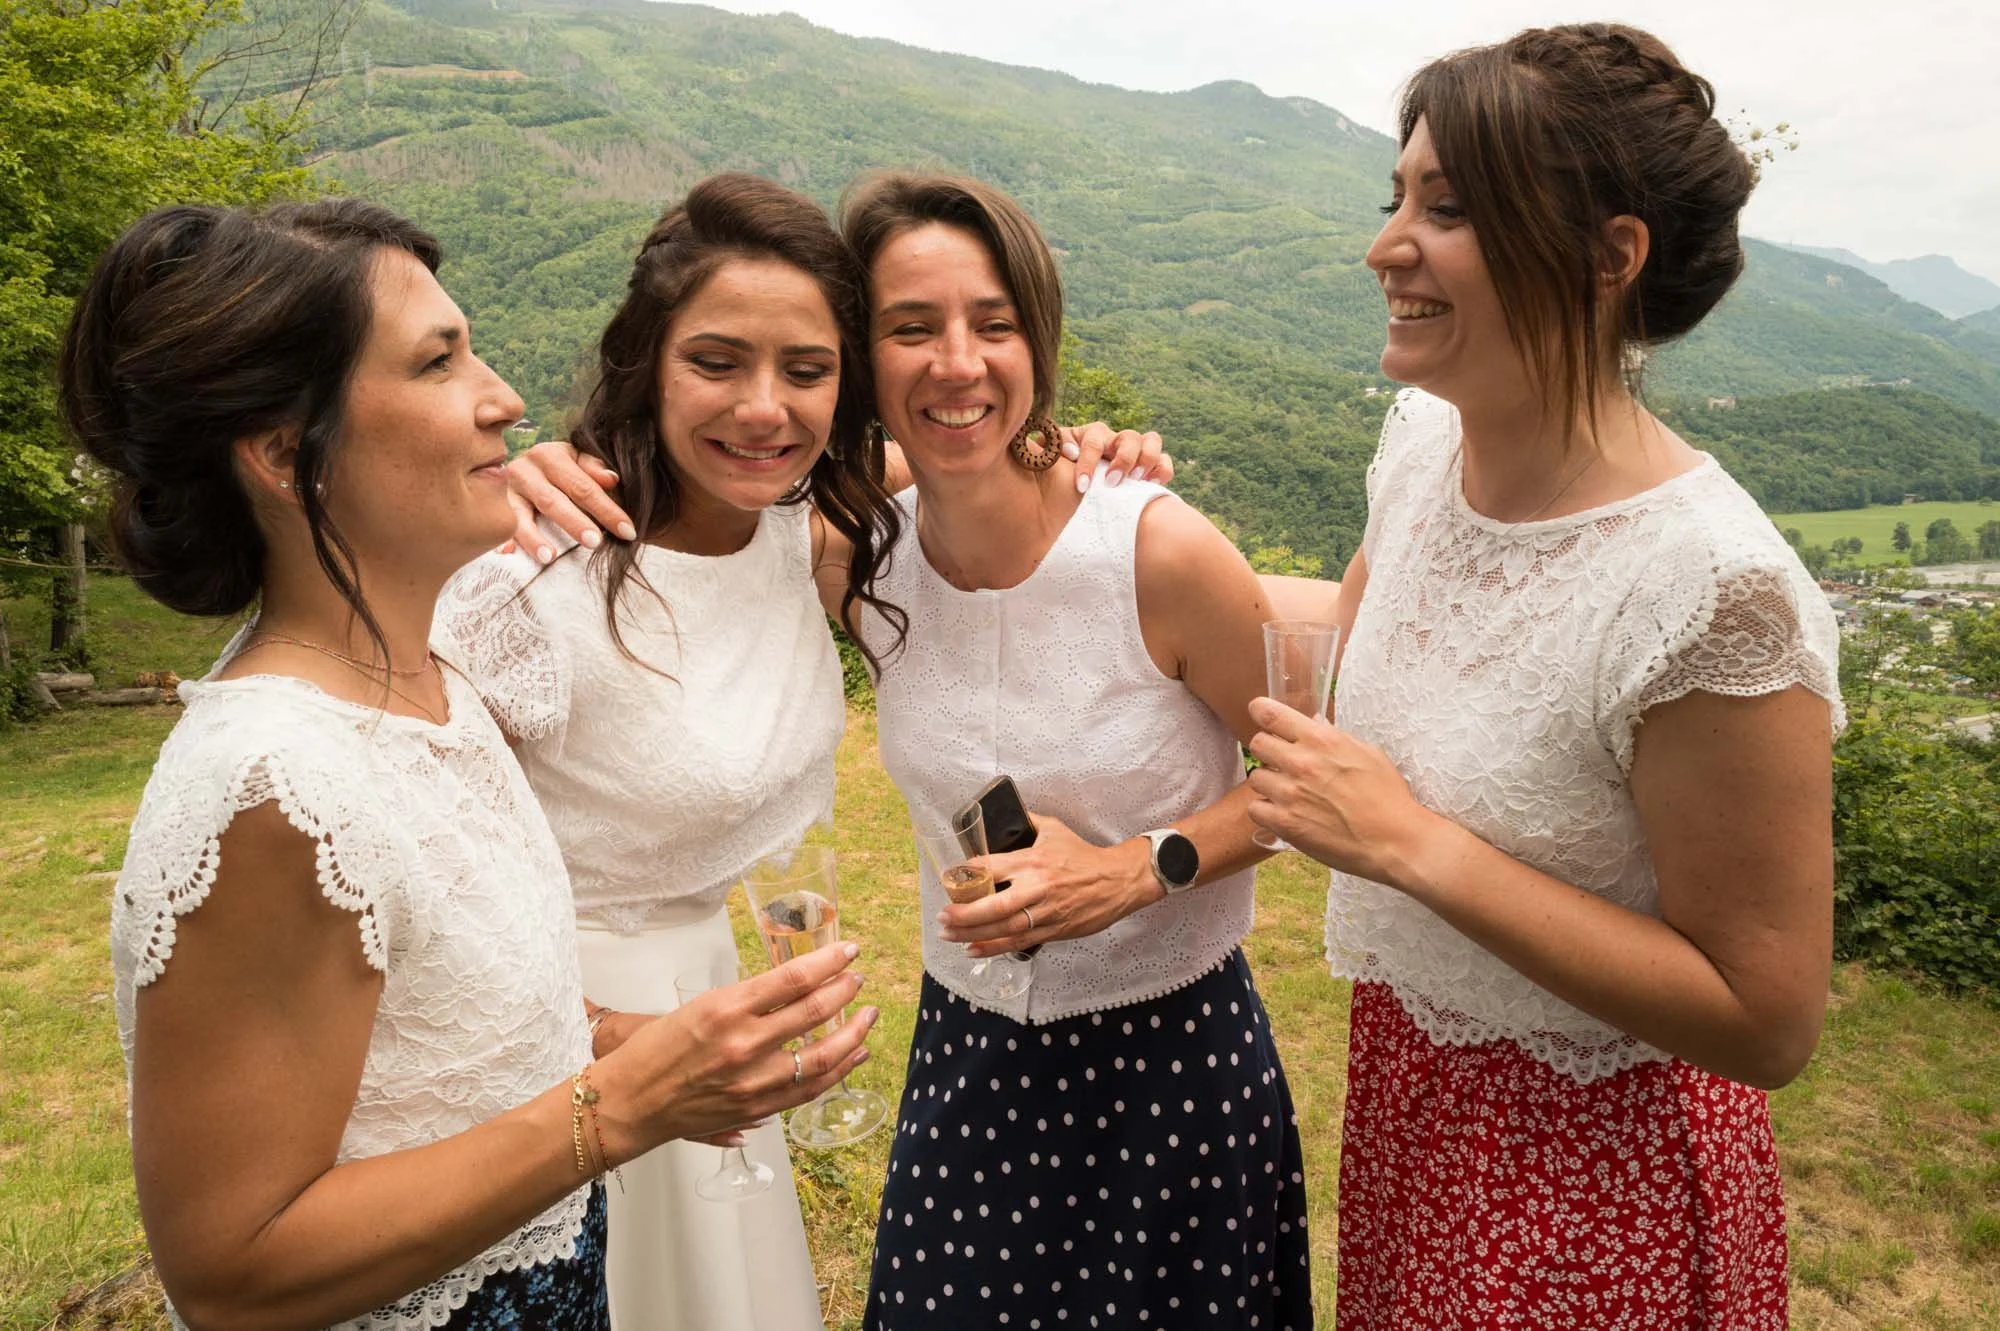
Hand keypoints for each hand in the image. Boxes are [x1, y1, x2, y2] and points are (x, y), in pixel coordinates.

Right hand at [499, 441, 633, 563]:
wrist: (520, 467)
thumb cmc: (559, 469)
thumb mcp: (576, 462)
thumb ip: (595, 469)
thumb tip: (612, 479)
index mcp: (551, 455)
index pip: (583, 486)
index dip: (607, 509)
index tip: (628, 531)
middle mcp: (526, 469)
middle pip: (553, 500)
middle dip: (575, 522)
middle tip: (595, 542)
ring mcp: (506, 489)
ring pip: (522, 514)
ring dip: (535, 536)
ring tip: (551, 557)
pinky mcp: (492, 507)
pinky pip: (498, 524)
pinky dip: (501, 538)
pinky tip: (507, 552)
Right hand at [590, 942, 875, 1164]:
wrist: (629, 1102)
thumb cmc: (656, 1049)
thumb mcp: (699, 1007)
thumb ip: (748, 1001)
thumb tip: (795, 988)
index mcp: (725, 1008)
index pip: (793, 978)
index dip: (829, 962)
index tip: (849, 950)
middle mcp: (743, 1044)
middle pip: (813, 1013)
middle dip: (845, 991)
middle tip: (859, 977)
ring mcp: (753, 1082)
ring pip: (821, 1058)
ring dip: (853, 1034)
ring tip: (868, 1017)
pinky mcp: (756, 1110)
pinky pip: (808, 1090)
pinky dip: (838, 1071)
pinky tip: (854, 1055)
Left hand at [938, 813, 1161, 956]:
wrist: (1118, 880)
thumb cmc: (1084, 856)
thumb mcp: (1054, 830)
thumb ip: (1028, 821)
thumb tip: (1008, 813)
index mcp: (1033, 860)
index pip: (991, 867)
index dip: (966, 874)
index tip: (947, 878)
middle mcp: (1037, 887)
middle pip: (994, 904)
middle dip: (964, 912)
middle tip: (943, 915)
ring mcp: (1045, 911)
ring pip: (1003, 927)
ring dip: (972, 932)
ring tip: (948, 934)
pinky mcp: (1054, 929)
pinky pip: (1018, 941)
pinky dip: (993, 947)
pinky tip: (973, 948)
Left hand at [1058, 422, 1174, 493]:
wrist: (1073, 493)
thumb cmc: (1061, 475)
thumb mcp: (1051, 460)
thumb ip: (1050, 449)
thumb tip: (1060, 447)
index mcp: (1092, 436)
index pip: (1093, 441)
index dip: (1088, 461)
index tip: (1082, 486)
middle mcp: (1116, 440)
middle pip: (1129, 436)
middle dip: (1123, 460)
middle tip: (1112, 482)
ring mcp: (1135, 451)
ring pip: (1152, 440)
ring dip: (1146, 459)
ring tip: (1137, 480)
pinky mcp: (1150, 467)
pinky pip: (1164, 461)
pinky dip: (1162, 470)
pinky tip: (1151, 484)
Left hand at [1244, 697, 1443, 888]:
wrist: (1395, 840)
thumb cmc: (1388, 796)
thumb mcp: (1368, 753)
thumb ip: (1334, 737)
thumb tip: (1313, 723)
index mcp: (1322, 740)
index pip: (1270, 714)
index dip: (1260, 712)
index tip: (1260, 715)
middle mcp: (1301, 763)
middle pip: (1258, 744)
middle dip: (1268, 750)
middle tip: (1283, 762)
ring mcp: (1290, 794)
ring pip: (1256, 777)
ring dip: (1269, 783)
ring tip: (1289, 793)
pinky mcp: (1286, 823)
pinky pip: (1256, 809)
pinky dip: (1266, 811)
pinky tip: (1285, 813)